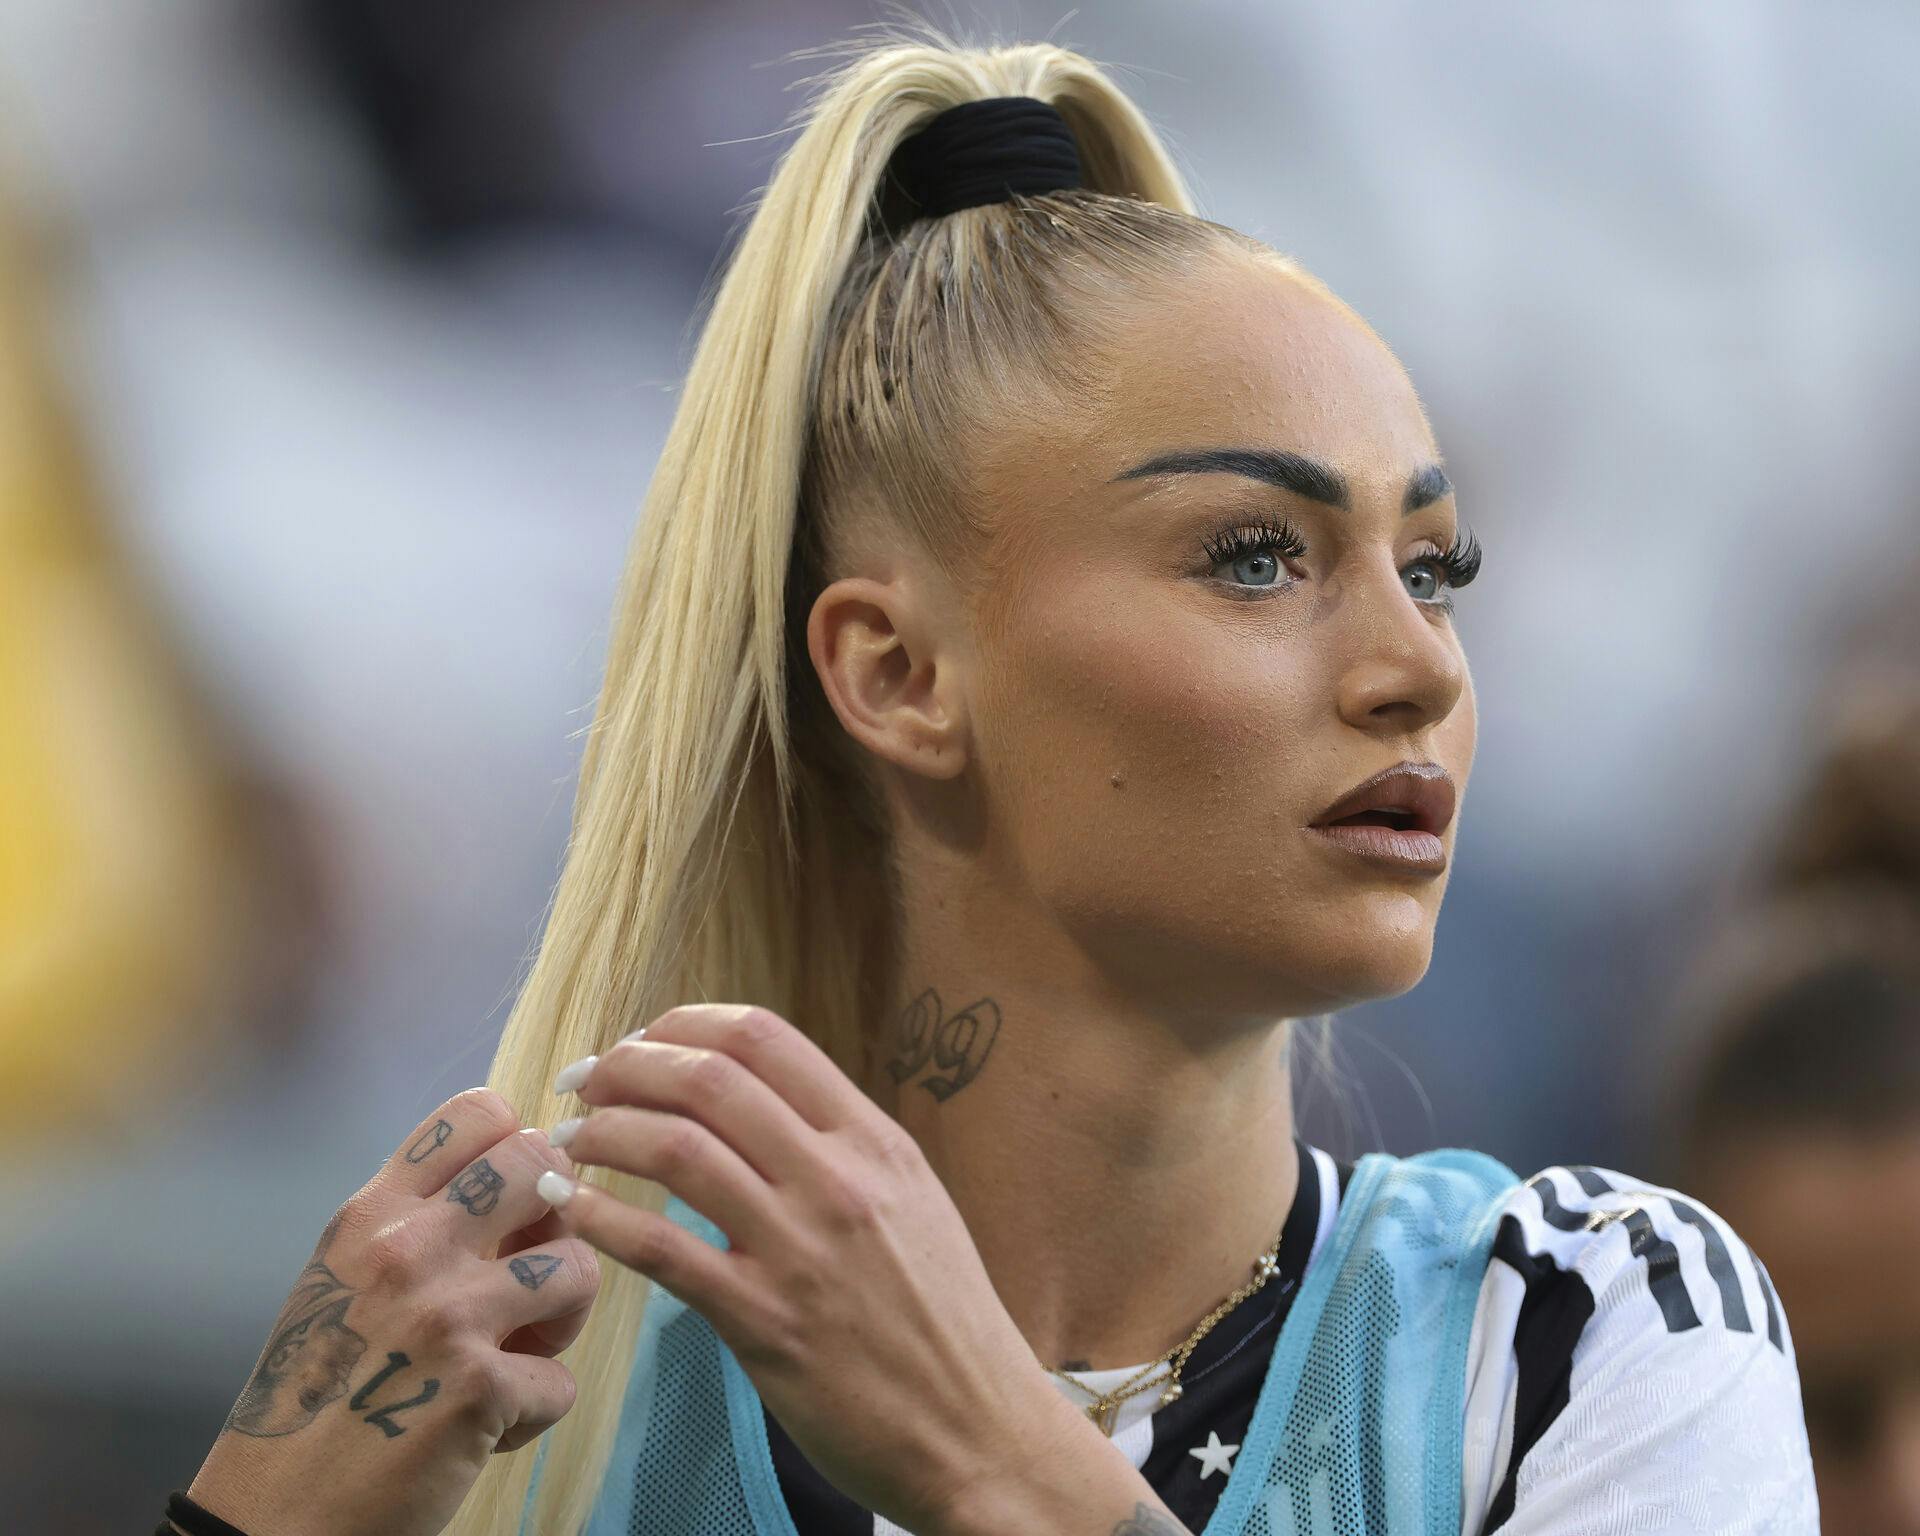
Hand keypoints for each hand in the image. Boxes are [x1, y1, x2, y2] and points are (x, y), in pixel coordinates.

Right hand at [185, 1089, 601, 1535]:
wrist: (273, 1514)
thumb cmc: (315, 1394)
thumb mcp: (343, 1279)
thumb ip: (418, 1225)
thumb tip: (521, 1181)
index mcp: (372, 1214)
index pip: (477, 1112)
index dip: (518, 1144)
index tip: (514, 1195)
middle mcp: (410, 1248)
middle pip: (543, 1166)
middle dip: (557, 1219)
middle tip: (529, 1272)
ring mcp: (449, 1315)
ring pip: (579, 1268)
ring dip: (563, 1319)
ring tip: (521, 1353)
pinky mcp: (481, 1388)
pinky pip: (562, 1380)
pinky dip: (536, 1410)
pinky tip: (489, 1426)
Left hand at [547, 1004, 1058, 1534]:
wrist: (980, 1429)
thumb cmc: (944, 1319)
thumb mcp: (912, 1202)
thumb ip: (840, 1149)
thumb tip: (758, 1107)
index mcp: (874, 1141)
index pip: (764, 1038)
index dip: (685, 1023)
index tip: (644, 1039)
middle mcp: (838, 1180)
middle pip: (709, 1079)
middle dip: (629, 1065)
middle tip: (588, 1081)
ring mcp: (800, 1249)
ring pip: (676, 1149)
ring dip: (603, 1132)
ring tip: (572, 1139)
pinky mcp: (763, 1323)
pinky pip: (660, 1250)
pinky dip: (602, 1217)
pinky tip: (574, 1207)